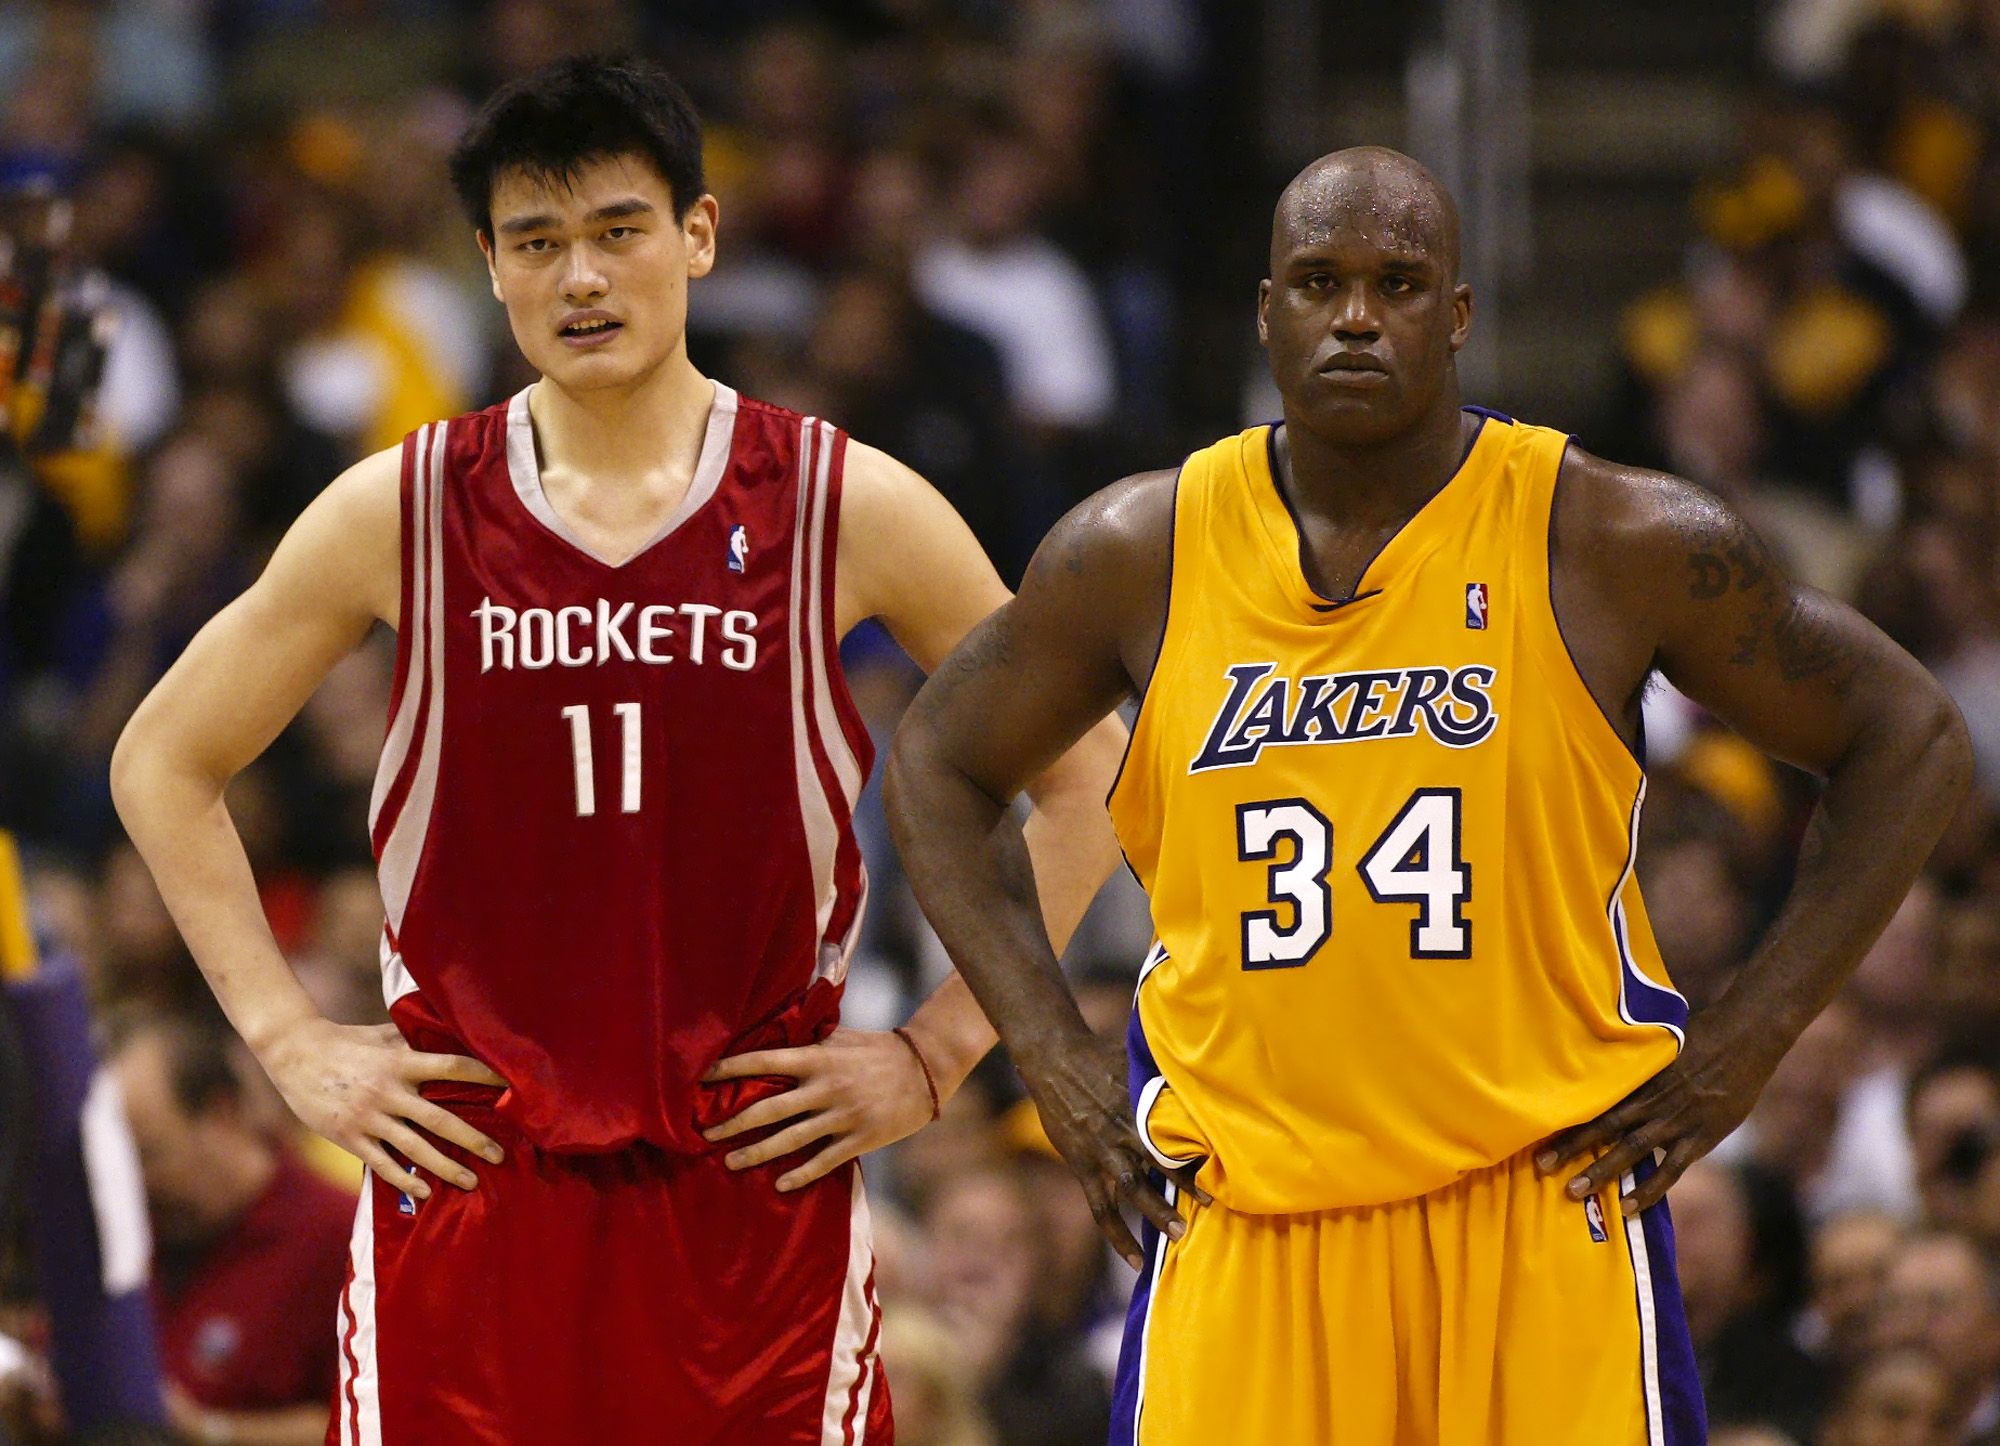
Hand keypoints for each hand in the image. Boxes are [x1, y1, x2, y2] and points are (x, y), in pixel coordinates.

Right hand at [258, 1018, 506, 1200]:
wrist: (294, 1053)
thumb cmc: (345, 1040)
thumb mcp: (384, 1035)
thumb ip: (415, 1041)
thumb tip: (452, 1035)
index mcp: (400, 1062)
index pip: (452, 1067)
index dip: (483, 1076)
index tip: (511, 1088)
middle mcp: (388, 1091)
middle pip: (439, 1118)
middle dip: (473, 1139)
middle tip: (499, 1155)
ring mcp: (368, 1117)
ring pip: (415, 1147)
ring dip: (445, 1166)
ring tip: (471, 1181)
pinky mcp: (349, 1136)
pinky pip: (382, 1163)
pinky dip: (405, 1178)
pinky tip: (425, 1190)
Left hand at [702, 1026, 936, 1191]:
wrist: (926, 1068)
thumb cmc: (879, 1049)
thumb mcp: (842, 1037)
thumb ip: (810, 1040)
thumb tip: (777, 1034)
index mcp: (817, 1058)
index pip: (764, 1061)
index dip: (730, 1069)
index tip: (702, 1078)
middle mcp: (825, 1087)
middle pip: (768, 1108)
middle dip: (732, 1123)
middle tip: (705, 1135)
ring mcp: (842, 1115)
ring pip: (790, 1139)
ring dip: (756, 1153)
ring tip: (730, 1163)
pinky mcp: (860, 1138)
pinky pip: (824, 1160)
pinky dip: (801, 1173)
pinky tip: (780, 1183)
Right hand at [1017, 1030, 1208, 1270]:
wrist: (1054, 1060)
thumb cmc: (1100, 1056)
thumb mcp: (1133, 1061)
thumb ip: (1162, 1077)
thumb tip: (1199, 1074)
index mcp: (1138, 1105)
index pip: (1173, 1132)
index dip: (1195, 1149)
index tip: (1222, 1164)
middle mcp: (1121, 1131)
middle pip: (1158, 1161)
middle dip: (1184, 1184)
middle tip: (1211, 1206)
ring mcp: (1100, 1152)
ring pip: (1131, 1188)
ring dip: (1156, 1211)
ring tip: (1179, 1235)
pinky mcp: (1082, 1168)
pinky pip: (1101, 1209)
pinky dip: (1118, 1236)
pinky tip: (1136, 1261)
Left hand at [1535, 1014, 1783, 1215]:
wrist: (1746, 1037)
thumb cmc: (1702, 1033)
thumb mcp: (1660, 1042)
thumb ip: (1637, 1060)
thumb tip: (1606, 1060)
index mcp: (1639, 1075)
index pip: (1596, 1099)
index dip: (1569, 1115)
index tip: (1540, 1127)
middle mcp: (1652, 1099)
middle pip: (1605, 1126)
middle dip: (1571, 1147)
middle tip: (1541, 1165)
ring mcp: (1677, 1120)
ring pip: (1631, 1150)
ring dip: (1601, 1171)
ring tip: (1573, 1191)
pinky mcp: (1701, 1137)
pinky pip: (1671, 1170)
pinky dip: (1649, 1190)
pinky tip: (1628, 1207)